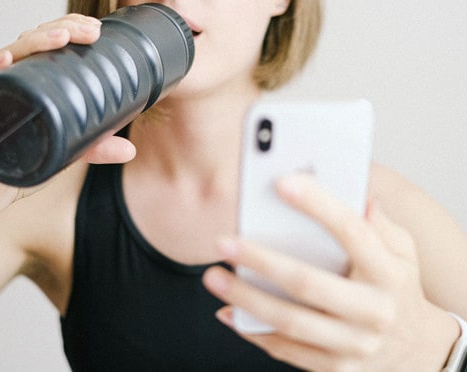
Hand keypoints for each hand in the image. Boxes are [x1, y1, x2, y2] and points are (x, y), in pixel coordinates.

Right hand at [0, 14, 135, 221]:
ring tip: (61, 38)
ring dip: (34, 42)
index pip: (49, 45)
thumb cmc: (22, 165)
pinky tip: (6, 61)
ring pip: (11, 54)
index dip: (70, 30)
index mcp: (32, 83)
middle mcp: (13, 81)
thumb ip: (95, 148)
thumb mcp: (66, 153)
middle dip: (61, 29)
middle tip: (88, 31)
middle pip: (32, 42)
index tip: (95, 31)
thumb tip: (129, 149)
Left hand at [203, 173, 458, 370]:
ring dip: (246, 299)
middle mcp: (373, 312)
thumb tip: (358, 191)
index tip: (283, 183)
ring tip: (214, 278)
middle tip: (223, 243)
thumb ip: (378, 224)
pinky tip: (228, 311)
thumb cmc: (399, 290)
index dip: (317, 205)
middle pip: (308, 284)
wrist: (418, 351)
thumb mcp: (403, 253)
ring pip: (290, 322)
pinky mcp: (336, 369)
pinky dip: (253, 331)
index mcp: (388, 273)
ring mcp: (354, 345)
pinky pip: (286, 351)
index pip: (352, 232)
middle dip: (261, 261)